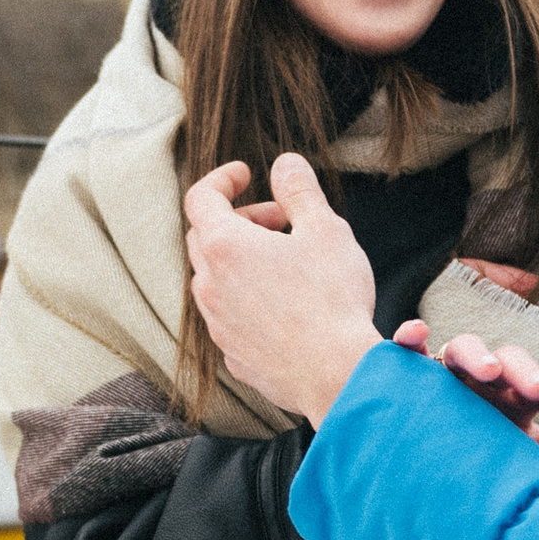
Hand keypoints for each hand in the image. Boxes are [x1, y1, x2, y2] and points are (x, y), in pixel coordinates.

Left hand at [184, 156, 378, 422]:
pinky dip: (248, 299)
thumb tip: (285, 164)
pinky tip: (286, 306)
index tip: (247, 174)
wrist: (337, 375)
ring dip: (242, 261)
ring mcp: (218, 325)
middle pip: (205, 237)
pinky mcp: (233, 355)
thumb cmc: (332, 301)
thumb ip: (299, 190)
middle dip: (240, 219)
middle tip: (281, 221)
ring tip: (286, 263)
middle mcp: (210, 286)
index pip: (201, 197)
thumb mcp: (325, 229)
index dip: (222, 178)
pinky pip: (230, 316)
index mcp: (225, 247)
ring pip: (214, 279)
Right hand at [395, 319, 538, 475]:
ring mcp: (452, 370)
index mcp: (518, 393)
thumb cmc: (484, 446)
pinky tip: (416, 334)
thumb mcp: (516, 449)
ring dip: (478, 354)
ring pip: (466, 345)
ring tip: (489, 372)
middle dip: (527, 372)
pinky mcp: (415, 369)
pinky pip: (411, 345)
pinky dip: (411, 335)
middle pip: (513, 359)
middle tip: (538, 391)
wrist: (434, 442)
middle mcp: (488, 376)